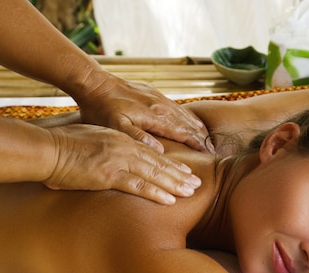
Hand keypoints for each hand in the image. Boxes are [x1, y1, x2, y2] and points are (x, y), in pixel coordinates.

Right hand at [43, 124, 200, 203]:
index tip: (185, 171)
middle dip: (180, 174)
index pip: (152, 153)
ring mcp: (117, 161)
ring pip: (153, 173)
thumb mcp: (91, 138)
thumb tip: (112, 158)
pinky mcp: (108, 176)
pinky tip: (169, 200)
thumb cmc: (63, 144)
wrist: (47, 149)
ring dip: (174, 183)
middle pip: (158, 162)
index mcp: (120, 138)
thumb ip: (107, 147)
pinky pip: (137, 186)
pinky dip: (155, 193)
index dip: (171, 163)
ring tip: (191, 192)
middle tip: (198, 184)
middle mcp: (124, 148)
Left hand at [74, 71, 210, 152]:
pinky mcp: (153, 93)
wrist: (94, 83)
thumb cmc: (102, 109)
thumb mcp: (116, 127)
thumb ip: (139, 137)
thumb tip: (160, 150)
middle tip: (213, 150)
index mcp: (155, 116)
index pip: (183, 132)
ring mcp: (158, 98)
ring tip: (206, 137)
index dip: (196, 143)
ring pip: (183, 114)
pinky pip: (175, 106)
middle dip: (201, 136)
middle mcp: (161, 106)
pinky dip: (186, 115)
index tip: (208, 154)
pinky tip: (188, 119)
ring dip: (195, 126)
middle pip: (187, 123)